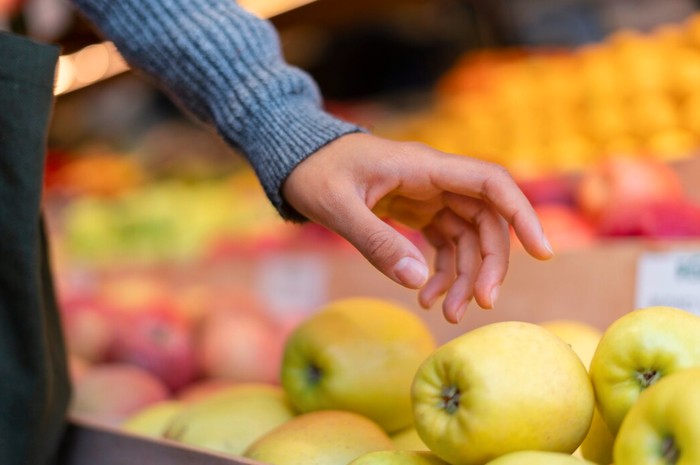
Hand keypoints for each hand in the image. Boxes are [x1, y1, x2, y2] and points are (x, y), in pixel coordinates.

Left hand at [282, 133, 552, 322]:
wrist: (298, 159)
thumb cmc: (314, 173)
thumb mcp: (337, 208)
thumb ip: (375, 242)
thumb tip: (418, 283)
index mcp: (424, 168)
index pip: (490, 183)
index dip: (521, 215)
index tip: (542, 253)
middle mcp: (435, 180)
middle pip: (485, 220)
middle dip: (489, 264)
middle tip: (478, 305)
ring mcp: (428, 195)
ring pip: (468, 237)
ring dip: (465, 275)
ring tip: (449, 313)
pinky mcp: (417, 210)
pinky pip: (444, 243)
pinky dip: (442, 271)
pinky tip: (428, 297)